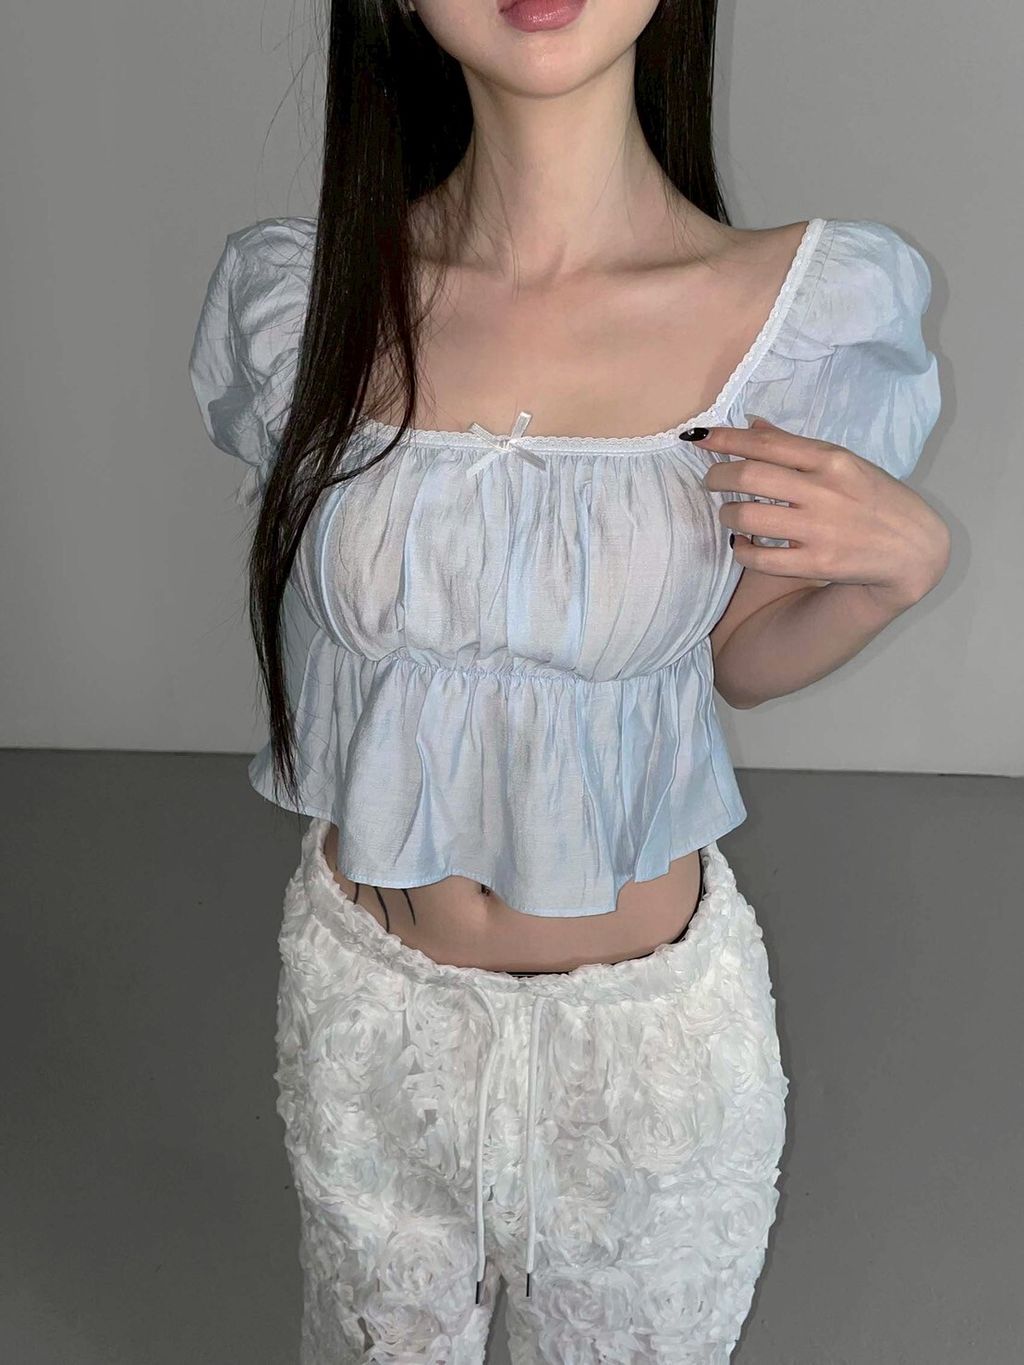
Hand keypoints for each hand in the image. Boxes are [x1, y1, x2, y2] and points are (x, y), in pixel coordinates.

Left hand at [695, 416, 950, 610]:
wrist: (913, 548)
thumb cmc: (876, 500)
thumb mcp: (845, 463)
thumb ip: (797, 447)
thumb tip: (752, 424)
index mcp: (830, 459)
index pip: (766, 443)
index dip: (724, 439)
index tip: (698, 437)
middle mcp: (823, 490)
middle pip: (747, 477)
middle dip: (716, 478)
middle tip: (710, 481)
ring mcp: (819, 529)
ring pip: (746, 517)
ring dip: (728, 515)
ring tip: (731, 515)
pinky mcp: (816, 563)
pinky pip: (759, 558)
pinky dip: (742, 551)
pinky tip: (744, 545)